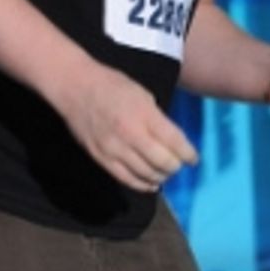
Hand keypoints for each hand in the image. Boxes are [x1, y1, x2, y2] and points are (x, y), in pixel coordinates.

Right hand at [54, 59, 198, 191]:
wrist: (75, 87)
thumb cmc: (112, 85)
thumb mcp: (143, 94)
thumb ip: (157, 119)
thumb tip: (171, 141)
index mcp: (144, 115)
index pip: (175, 142)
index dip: (188, 154)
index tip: (193, 158)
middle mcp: (131, 134)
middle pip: (163, 162)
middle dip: (175, 166)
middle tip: (179, 165)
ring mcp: (114, 148)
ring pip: (146, 174)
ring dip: (161, 176)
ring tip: (165, 173)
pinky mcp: (101, 158)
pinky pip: (126, 178)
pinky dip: (142, 185)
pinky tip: (151, 184)